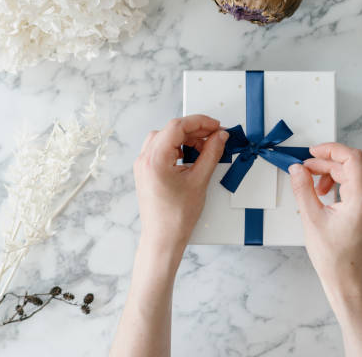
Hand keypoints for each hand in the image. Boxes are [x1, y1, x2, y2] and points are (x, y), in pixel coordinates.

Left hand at [133, 115, 228, 257]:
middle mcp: (145, 159)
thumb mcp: (199, 180)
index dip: (199, 122)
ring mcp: (143, 165)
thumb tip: (219, 137)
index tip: (215, 126)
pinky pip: (161, 150)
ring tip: (204, 147)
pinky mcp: (146, 172)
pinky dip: (177, 148)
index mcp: (155, 159)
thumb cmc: (176, 217)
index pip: (177, 126)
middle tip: (214, 136)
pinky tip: (191, 156)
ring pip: (165, 138)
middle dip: (194, 130)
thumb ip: (211, 154)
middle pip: (170, 130)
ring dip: (185, 139)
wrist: (163, 238)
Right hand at [288, 143, 361, 294]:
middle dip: (326, 165)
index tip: (313, 153)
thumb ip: (303, 190)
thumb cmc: (334, 257)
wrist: (347, 280)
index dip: (332, 150)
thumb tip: (297, 169)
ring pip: (357, 174)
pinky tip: (326, 195)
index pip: (352, 159)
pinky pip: (358, 186)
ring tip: (317, 187)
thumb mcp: (311, 219)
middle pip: (352, 166)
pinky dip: (341, 184)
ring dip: (335, 174)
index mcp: (361, 199)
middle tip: (305, 172)